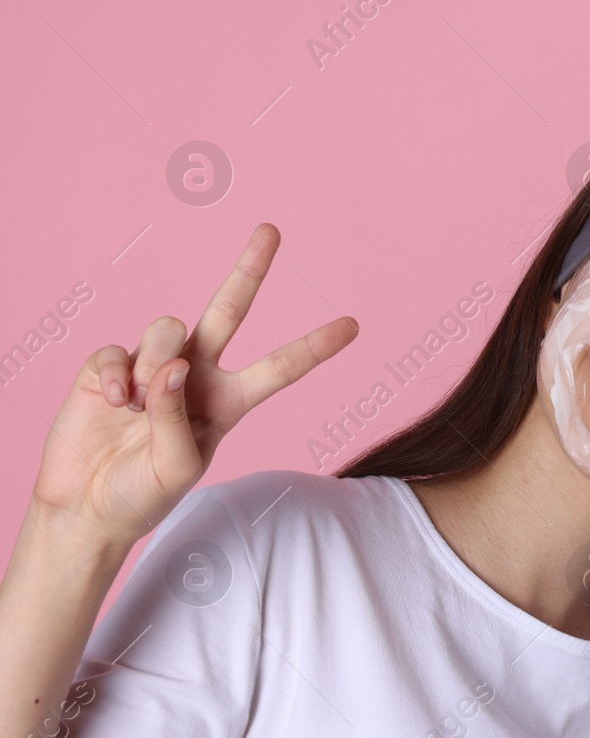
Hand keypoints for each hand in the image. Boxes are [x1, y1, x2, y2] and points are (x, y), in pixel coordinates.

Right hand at [29, 225, 357, 550]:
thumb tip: (172, 365)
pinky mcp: (107, 365)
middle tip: (272, 230)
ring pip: (168, 328)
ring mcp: (151, 364)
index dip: (314, 347)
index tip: (353, 325)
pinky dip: (113, 376)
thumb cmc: (144, 494)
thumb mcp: (176, 467)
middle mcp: (196, 373)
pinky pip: (115, 350)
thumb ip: (175, 416)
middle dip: (249, 268)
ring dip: (152, 366)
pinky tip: (110, 402)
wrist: (87, 507)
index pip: (279, 368)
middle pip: (229, 309)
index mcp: (229, 401)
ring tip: (134, 406)